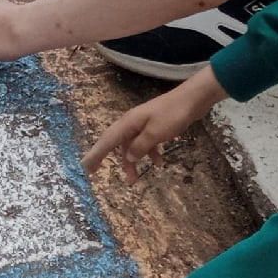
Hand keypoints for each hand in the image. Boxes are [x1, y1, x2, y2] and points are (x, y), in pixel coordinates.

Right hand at [83, 69, 223, 177]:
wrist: (193, 99)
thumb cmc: (173, 114)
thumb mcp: (155, 134)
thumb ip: (140, 147)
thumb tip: (128, 159)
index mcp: (128, 123)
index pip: (106, 141)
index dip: (95, 155)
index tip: (85, 168)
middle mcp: (132, 123)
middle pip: (117, 145)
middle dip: (112, 161)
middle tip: (101, 175)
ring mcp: (143, 124)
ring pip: (132, 146)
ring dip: (133, 161)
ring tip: (136, 179)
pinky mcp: (155, 126)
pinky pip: (146, 142)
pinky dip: (149, 153)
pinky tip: (159, 162)